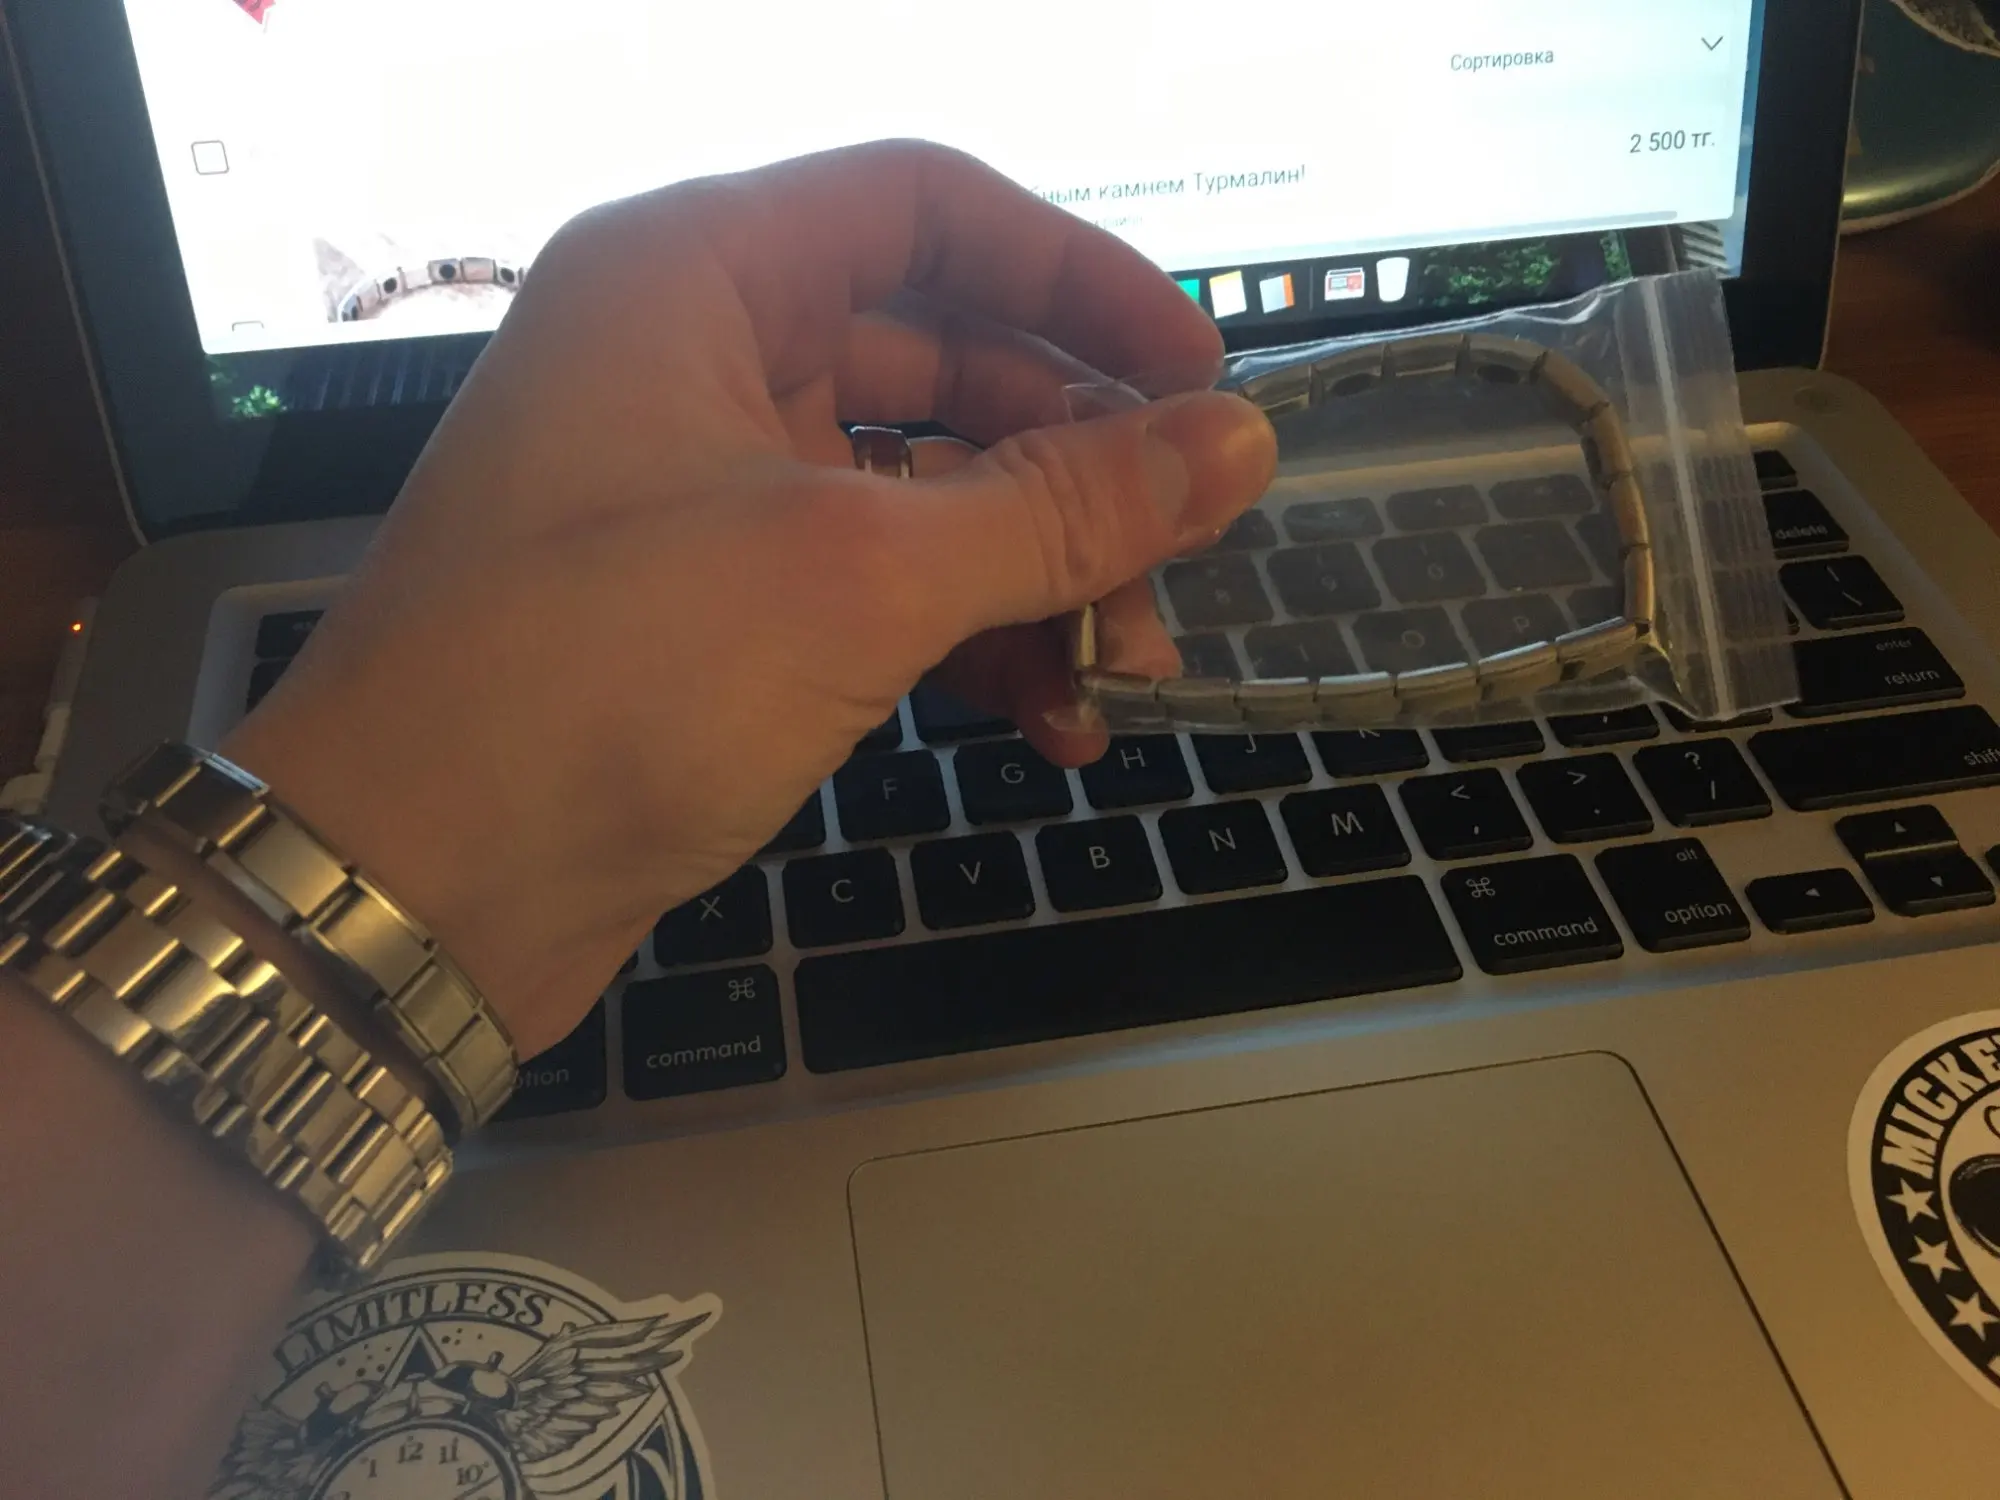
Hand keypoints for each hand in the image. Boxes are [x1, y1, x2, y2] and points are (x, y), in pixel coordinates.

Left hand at [221, 140, 1275, 1056]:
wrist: (410, 886)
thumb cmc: (599, 681)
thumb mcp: (861, 573)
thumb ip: (1062, 503)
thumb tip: (1237, 445)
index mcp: (695, 275)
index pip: (926, 208)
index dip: (1078, 277)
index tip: (1196, 374)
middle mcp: (692, 361)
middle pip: (940, 357)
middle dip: (1073, 462)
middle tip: (1180, 550)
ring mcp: (698, 493)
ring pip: (917, 490)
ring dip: (1034, 572)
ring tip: (1126, 666)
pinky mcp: (708, 613)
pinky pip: (874, 587)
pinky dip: (964, 641)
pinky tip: (1047, 719)